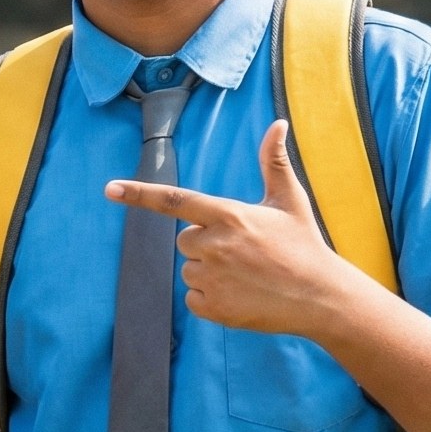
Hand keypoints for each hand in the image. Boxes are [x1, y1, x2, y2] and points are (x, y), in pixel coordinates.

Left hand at [107, 121, 363, 336]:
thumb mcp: (289, 200)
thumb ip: (274, 162)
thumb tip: (278, 124)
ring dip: (210, 272)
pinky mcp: (214, 308)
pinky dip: (211, 299)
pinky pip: (194, 299)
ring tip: (247, 275)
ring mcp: (213, 278)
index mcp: (228, 215)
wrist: (320, 297)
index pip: (174, 200)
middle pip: (184, 241)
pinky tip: (241, 296)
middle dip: (204, 244)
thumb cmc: (304, 244)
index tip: (110, 189)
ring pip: (190, 270)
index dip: (139, 194)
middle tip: (242, 252)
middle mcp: (216, 245)